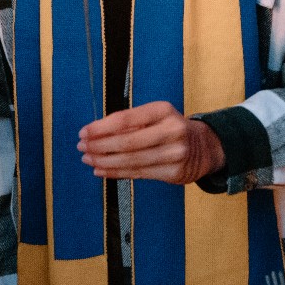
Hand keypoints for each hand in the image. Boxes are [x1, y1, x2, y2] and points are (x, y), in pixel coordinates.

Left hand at [77, 101, 224, 183]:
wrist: (203, 147)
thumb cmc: (168, 127)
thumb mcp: (154, 115)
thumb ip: (129, 122)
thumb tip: (95, 133)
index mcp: (163, 110)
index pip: (125, 119)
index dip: (101, 127)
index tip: (83, 132)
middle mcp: (172, 130)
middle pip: (127, 142)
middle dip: (99, 146)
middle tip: (81, 147)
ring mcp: (175, 153)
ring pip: (131, 160)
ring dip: (104, 161)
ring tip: (87, 159)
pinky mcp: (175, 173)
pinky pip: (138, 173)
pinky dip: (116, 172)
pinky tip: (101, 170)